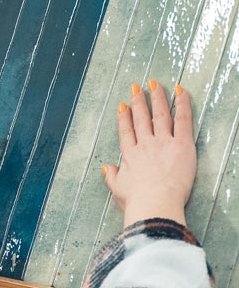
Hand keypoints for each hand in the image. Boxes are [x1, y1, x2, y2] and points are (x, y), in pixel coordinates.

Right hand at [103, 81, 195, 225]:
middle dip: (138, 101)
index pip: (126, 130)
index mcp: (130, 155)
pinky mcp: (182, 145)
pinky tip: (179, 91)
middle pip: (140, 118)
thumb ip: (111, 176)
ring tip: (154, 84)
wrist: (154, 203)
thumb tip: (106, 168)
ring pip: (159, 114)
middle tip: (137, 87)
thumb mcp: (118, 189)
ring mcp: (163, 142)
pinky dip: (182, 104)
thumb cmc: (137, 200)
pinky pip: (183, 120)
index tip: (123, 105)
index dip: (124, 117)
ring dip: (157, 97)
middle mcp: (145, 144)